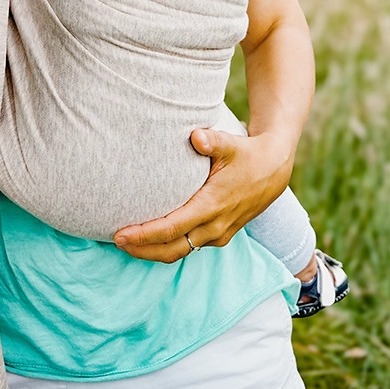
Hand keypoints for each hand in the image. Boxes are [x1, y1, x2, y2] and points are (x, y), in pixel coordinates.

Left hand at [112, 128, 292, 262]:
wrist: (274, 170)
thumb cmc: (248, 155)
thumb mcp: (232, 144)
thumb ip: (212, 141)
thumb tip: (195, 136)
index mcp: (213, 205)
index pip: (172, 228)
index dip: (144, 234)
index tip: (120, 234)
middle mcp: (215, 226)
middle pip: (171, 249)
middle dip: (142, 249)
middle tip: (115, 240)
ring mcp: (219, 234)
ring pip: (180, 252)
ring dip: (152, 251)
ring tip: (127, 242)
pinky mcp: (220, 235)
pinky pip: (189, 247)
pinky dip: (168, 246)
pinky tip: (151, 239)